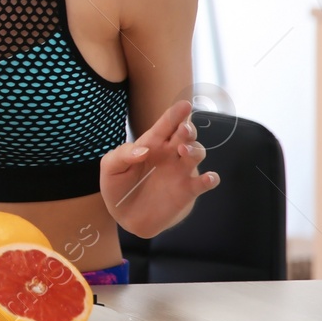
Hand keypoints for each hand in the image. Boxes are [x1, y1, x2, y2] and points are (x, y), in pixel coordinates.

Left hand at [100, 99, 219, 238]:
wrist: (124, 215)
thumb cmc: (118, 185)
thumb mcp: (110, 167)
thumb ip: (122, 154)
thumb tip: (144, 150)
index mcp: (151, 143)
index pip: (166, 125)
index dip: (175, 114)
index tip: (184, 105)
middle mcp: (170, 154)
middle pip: (185, 135)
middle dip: (188, 128)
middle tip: (183, 129)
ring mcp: (180, 171)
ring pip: (197, 153)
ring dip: (195, 150)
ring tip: (183, 151)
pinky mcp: (187, 191)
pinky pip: (204, 183)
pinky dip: (210, 179)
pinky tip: (209, 178)